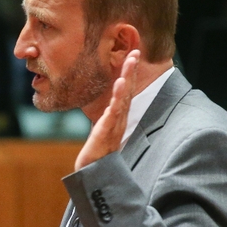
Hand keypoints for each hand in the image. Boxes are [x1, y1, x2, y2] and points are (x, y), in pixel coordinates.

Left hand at [75, 50, 138, 170]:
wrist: (92, 174)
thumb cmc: (97, 152)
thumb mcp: (102, 129)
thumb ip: (107, 116)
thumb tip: (107, 102)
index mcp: (117, 116)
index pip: (125, 91)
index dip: (129, 72)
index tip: (132, 54)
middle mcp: (119, 119)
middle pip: (127, 92)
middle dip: (131, 71)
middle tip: (134, 52)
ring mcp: (114, 126)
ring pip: (122, 101)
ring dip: (125, 83)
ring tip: (128, 67)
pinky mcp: (106, 134)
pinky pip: (112, 115)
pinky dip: (116, 101)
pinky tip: (119, 88)